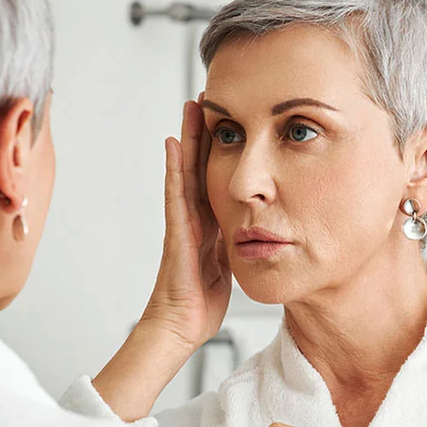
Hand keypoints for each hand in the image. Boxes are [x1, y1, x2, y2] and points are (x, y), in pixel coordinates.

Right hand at [139, 98, 231, 350]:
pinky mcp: (176, 233)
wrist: (181, 327)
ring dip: (188, 139)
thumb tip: (252, 230)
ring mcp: (182, 223)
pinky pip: (176, 195)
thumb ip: (234, 244)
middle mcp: (194, 219)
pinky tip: (174, 144)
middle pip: (199, 167)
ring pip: (185, 172)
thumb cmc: (201, 304)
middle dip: (204, 133)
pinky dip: (175, 168)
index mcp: (210, 226)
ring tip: (191, 108)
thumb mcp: (229, 267)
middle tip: (208, 99)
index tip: (229, 121)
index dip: (220, 150)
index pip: (215, 179)